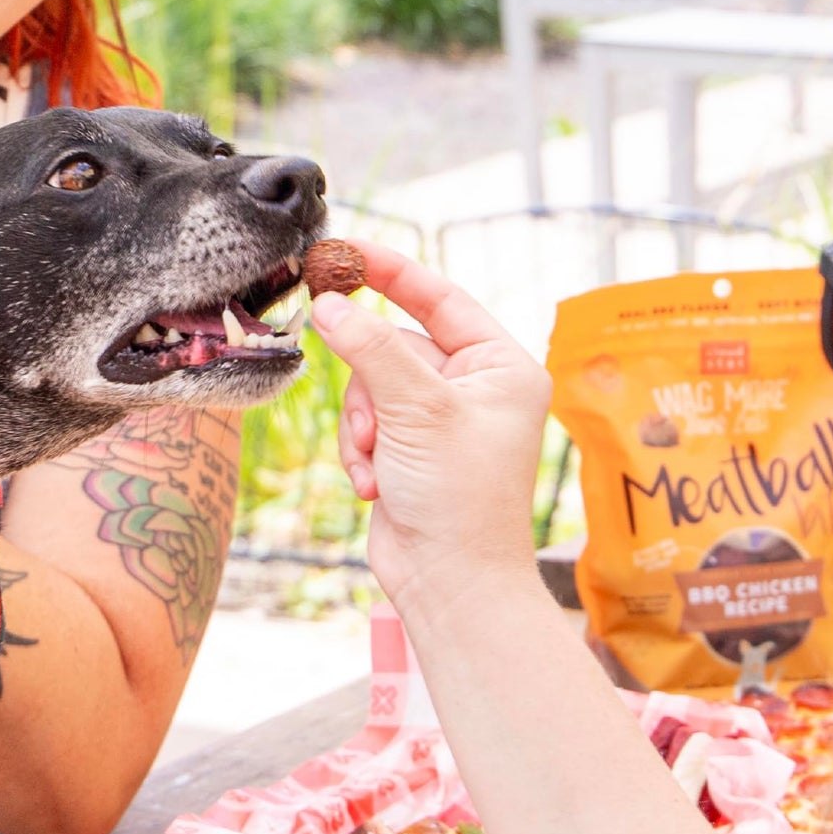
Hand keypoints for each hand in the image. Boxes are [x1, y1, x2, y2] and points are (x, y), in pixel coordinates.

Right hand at [309, 240, 550, 609]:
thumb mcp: (416, 410)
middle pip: (394, 348)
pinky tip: (376, 486)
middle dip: (373, 391)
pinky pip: (366, 422)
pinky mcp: (410, 448)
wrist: (451, 583)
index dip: (390, 272)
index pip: (441, 298)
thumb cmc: (459, 498)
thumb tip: (330, 302)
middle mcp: (476, 387)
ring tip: (380, 465)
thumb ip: (370, 349)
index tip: (341, 250)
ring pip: (370, 386)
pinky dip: (362, 451)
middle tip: (373, 424)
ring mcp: (441, 419)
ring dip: (364, 427)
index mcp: (502, 366)